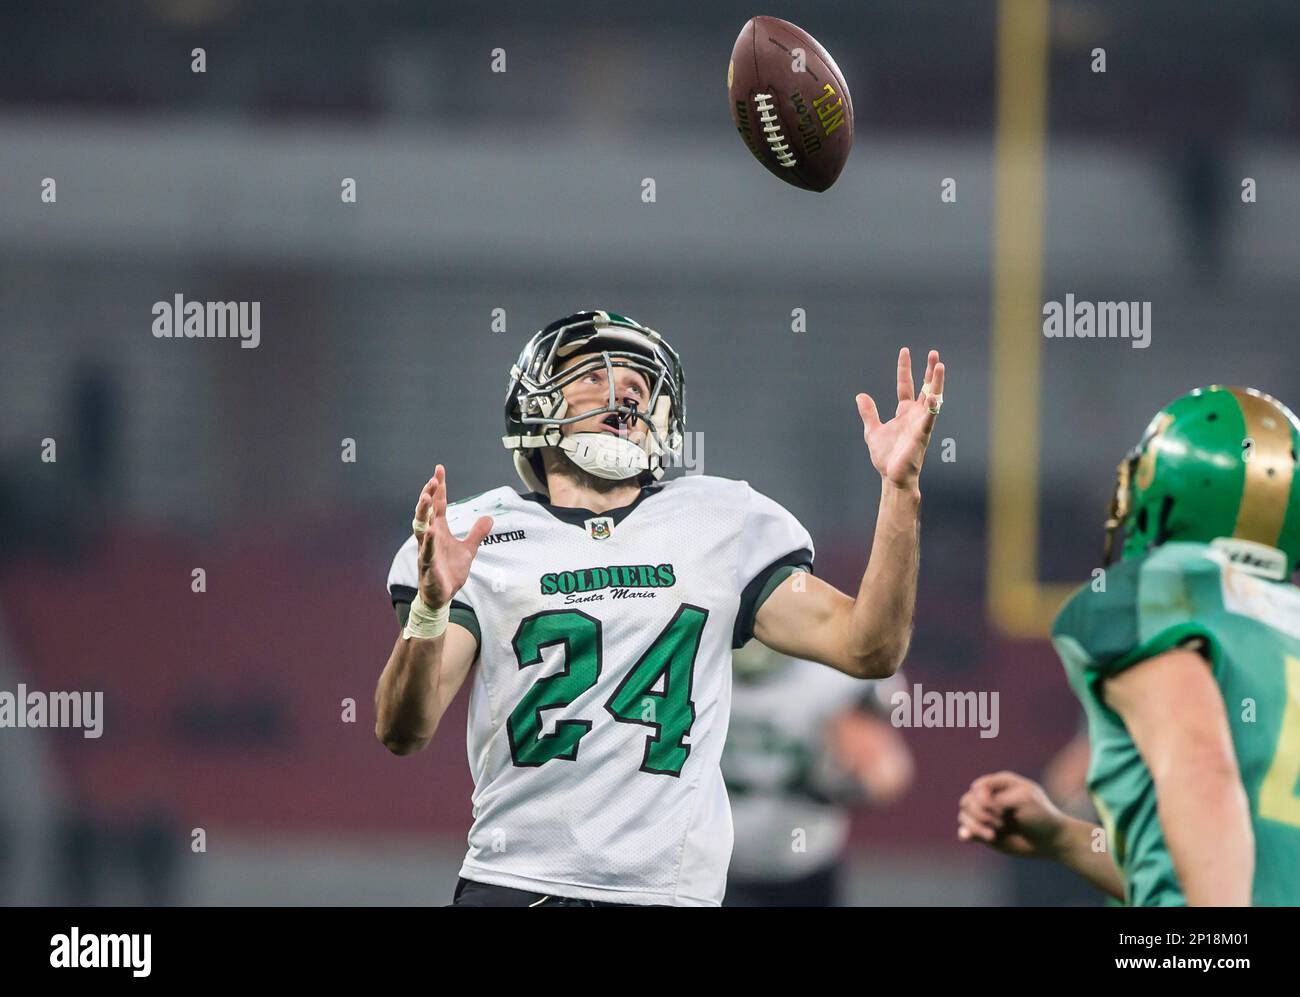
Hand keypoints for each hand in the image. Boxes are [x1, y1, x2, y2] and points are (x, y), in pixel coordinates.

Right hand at [412, 465, 492, 607]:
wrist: (442, 596)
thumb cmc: (450, 571)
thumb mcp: (468, 550)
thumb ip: (477, 533)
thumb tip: (488, 517)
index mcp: (439, 530)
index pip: (439, 505)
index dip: (439, 488)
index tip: (439, 469)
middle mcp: (430, 537)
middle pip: (427, 512)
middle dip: (429, 495)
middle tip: (433, 480)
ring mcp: (427, 550)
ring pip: (421, 528)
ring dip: (423, 513)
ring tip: (427, 497)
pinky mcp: (428, 565)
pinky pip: (426, 552)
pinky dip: (428, 542)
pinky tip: (431, 531)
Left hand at [856, 348, 944, 492]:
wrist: (892, 477)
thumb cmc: (886, 457)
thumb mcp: (872, 430)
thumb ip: (869, 413)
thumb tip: (860, 395)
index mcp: (904, 412)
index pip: (905, 385)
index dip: (904, 369)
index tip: (904, 351)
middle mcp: (915, 415)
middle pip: (924, 387)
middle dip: (929, 371)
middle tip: (934, 352)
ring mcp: (921, 424)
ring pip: (932, 398)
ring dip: (936, 383)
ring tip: (940, 365)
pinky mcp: (922, 435)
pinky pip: (929, 419)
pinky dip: (932, 408)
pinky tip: (934, 395)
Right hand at [957, 771, 1068, 858]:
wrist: (1051, 840)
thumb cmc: (1041, 816)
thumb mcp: (1024, 799)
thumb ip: (997, 800)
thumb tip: (971, 812)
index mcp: (1000, 783)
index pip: (977, 787)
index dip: (985, 800)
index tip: (1003, 811)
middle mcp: (990, 797)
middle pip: (967, 801)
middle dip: (981, 814)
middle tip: (1002, 824)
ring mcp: (987, 815)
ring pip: (964, 815)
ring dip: (976, 827)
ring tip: (993, 835)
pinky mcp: (984, 832)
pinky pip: (965, 831)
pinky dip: (966, 834)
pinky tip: (970, 839)